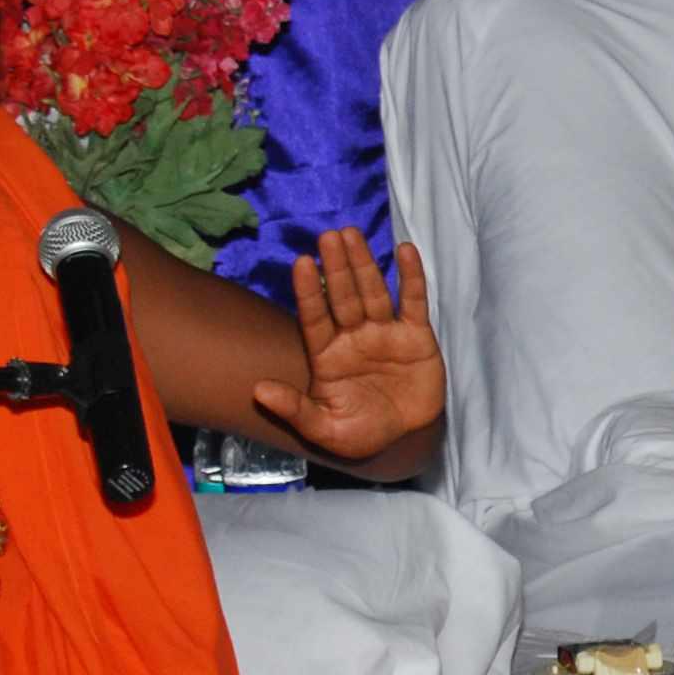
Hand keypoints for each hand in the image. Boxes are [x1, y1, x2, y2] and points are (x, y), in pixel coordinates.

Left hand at [251, 233, 443, 464]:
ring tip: (352, 234)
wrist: (405, 440)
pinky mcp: (416, 336)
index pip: (315, 317)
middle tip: (328, 236)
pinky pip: (413, 301)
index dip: (310, 292)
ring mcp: (385, 333)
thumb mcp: (324, 428)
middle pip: (344, 296)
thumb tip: (257, 390)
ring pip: (373, 292)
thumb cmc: (361, 433)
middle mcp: (354, 336)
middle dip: (337, 267)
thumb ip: (295, 409)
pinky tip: (404, 251)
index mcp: (328, 355)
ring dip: (364, 263)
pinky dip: (411, 276)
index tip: (302, 263)